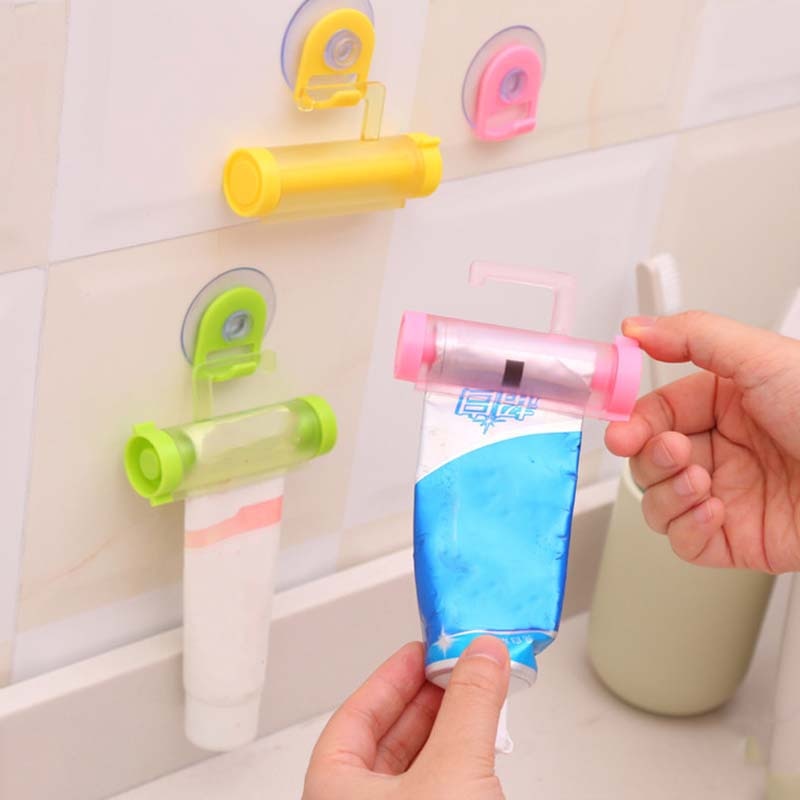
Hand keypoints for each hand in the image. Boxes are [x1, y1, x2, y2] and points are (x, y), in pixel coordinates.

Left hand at [303, 636, 509, 799]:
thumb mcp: (452, 769)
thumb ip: (469, 705)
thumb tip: (482, 655)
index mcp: (332, 789)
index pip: (355, 714)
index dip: (392, 677)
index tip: (422, 651)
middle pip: (388, 737)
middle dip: (428, 698)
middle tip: (457, 667)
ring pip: (416, 766)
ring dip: (449, 729)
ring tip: (477, 697)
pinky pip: (439, 787)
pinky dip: (460, 761)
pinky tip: (483, 746)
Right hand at [606, 311, 799, 572]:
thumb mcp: (762, 358)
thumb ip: (693, 336)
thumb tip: (636, 329)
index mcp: (723, 404)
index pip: (655, 413)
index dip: (634, 421)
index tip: (621, 427)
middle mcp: (722, 449)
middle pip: (648, 458)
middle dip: (649, 456)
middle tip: (671, 450)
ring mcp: (726, 495)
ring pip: (657, 500)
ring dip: (666, 492)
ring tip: (698, 480)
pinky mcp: (736, 538)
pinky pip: (685, 542)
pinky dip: (688, 527)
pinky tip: (712, 509)